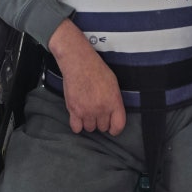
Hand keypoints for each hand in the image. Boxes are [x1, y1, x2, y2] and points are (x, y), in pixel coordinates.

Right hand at [48, 19, 125, 135]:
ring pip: (90, 128)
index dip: (115, 129)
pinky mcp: (73, 110)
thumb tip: (113, 113)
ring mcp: (87, 111)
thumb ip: (114, 101)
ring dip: (89, 122)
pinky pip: (76, 128)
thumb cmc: (96, 69)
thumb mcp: (113, 83)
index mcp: (114, 101)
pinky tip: (79, 116)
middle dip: (101, 121)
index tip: (112, 128)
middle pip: (103, 128)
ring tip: (87, 110)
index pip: (118, 126)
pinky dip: (78, 124)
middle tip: (97, 111)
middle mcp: (101, 109)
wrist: (79, 62)